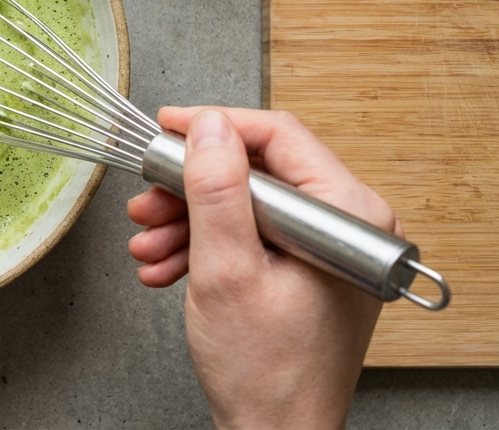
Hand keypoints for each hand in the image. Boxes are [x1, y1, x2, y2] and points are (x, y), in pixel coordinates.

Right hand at [127, 108, 399, 428]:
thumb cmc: (268, 373)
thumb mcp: (226, 269)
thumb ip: (216, 190)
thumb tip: (207, 126)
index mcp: (350, 215)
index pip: (277, 136)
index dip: (214, 127)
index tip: (167, 127)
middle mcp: (349, 227)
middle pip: (257, 172)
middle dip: (191, 189)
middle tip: (148, 200)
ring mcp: (327, 250)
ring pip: (246, 206)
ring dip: (188, 222)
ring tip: (148, 246)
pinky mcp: (307, 271)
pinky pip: (251, 237)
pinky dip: (205, 248)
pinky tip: (168, 266)